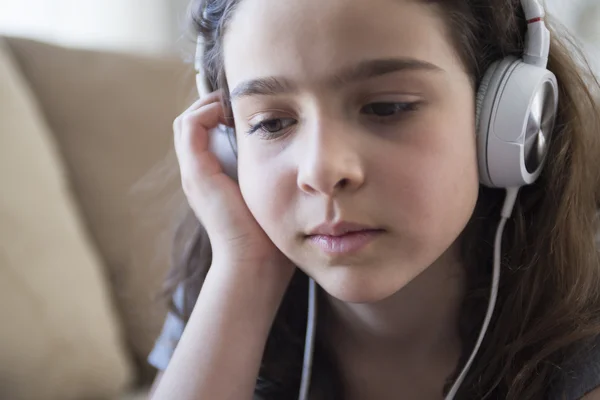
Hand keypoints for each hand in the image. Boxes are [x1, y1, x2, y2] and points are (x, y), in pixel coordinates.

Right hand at [173, 91, 294, 275]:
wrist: (255, 261)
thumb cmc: (268, 234)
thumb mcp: (269, 195)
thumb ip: (270, 174)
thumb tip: (295, 152)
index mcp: (211, 179)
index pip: (203, 134)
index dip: (220, 114)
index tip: (248, 107)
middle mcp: (197, 174)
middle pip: (192, 125)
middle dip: (214, 105)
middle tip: (241, 98)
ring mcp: (193, 173)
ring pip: (187, 122)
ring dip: (210, 104)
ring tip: (237, 101)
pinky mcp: (196, 172)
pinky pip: (190, 126)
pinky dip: (208, 111)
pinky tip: (234, 112)